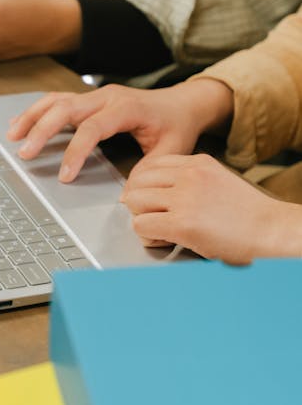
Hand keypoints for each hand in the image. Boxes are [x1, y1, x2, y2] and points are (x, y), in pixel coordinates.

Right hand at [7, 79, 233, 180]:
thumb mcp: (172, 150)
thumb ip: (149, 170)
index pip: (92, 128)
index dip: (75, 151)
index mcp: (127, 108)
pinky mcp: (90, 99)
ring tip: (13, 136)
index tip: (64, 176)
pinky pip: (58, 100)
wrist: (183, 104)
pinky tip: (22, 123)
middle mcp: (108, 97)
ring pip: (57, 100)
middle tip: (24, 153)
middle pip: (66, 108)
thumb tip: (126, 194)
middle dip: (42, 130)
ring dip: (33, 117)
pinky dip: (38, 111)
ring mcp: (96, 96)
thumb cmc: (177, 126)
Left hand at [122, 153, 301, 262]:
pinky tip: (166, 241)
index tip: (152, 202)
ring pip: (133, 201)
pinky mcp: (182, 223)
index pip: (150, 165)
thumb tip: (156, 195)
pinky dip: (148, 237)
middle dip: (139, 203)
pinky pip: (141, 225)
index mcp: (198, 163)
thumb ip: (189, 182)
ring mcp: (185, 198)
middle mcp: (189, 175)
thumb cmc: (248, 215)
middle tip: (155, 219)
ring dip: (141, 219)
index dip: (145, 187)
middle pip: (136, 182)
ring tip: (161, 230)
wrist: (271, 231)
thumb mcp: (217, 182)